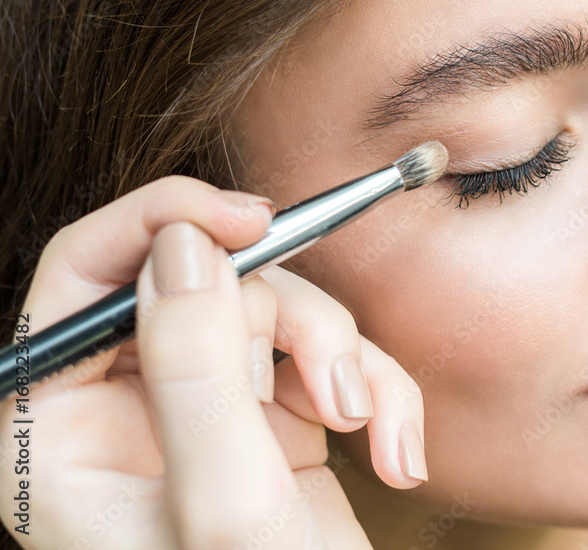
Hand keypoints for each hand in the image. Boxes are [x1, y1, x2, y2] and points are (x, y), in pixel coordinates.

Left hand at [0, 176, 426, 548]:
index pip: (85, 275)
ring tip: (370, 430)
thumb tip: (184, 245)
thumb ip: (191, 368)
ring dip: (343, 361)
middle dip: (293, 325)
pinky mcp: (267, 419)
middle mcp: (124, 411)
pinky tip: (390, 446)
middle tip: (333, 386)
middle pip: (206, 285)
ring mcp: (202, 412)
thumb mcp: (227, 501)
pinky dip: (371, 388)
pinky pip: (322, 353)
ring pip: (277, 311)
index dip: (168, 224)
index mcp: (59, 433)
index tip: (254, 222)